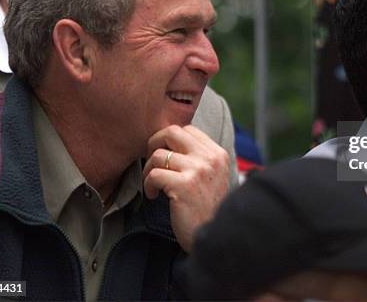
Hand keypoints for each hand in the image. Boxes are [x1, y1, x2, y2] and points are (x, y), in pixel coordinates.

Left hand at [142, 124, 230, 251]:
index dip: (169, 139)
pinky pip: (154, 174)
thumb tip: (169, 142)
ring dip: (148, 169)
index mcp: (218, 154)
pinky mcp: (184, 186)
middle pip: (172, 132)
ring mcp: (198, 171)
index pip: (188, 129)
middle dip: (154, 144)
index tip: (164, 155)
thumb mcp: (213, 177)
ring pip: (159, 155)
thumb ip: (199, 158)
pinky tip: (153, 196)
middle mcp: (210, 158)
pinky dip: (148, 185)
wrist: (213, 238)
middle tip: (152, 162)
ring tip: (153, 185)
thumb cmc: (208, 209)